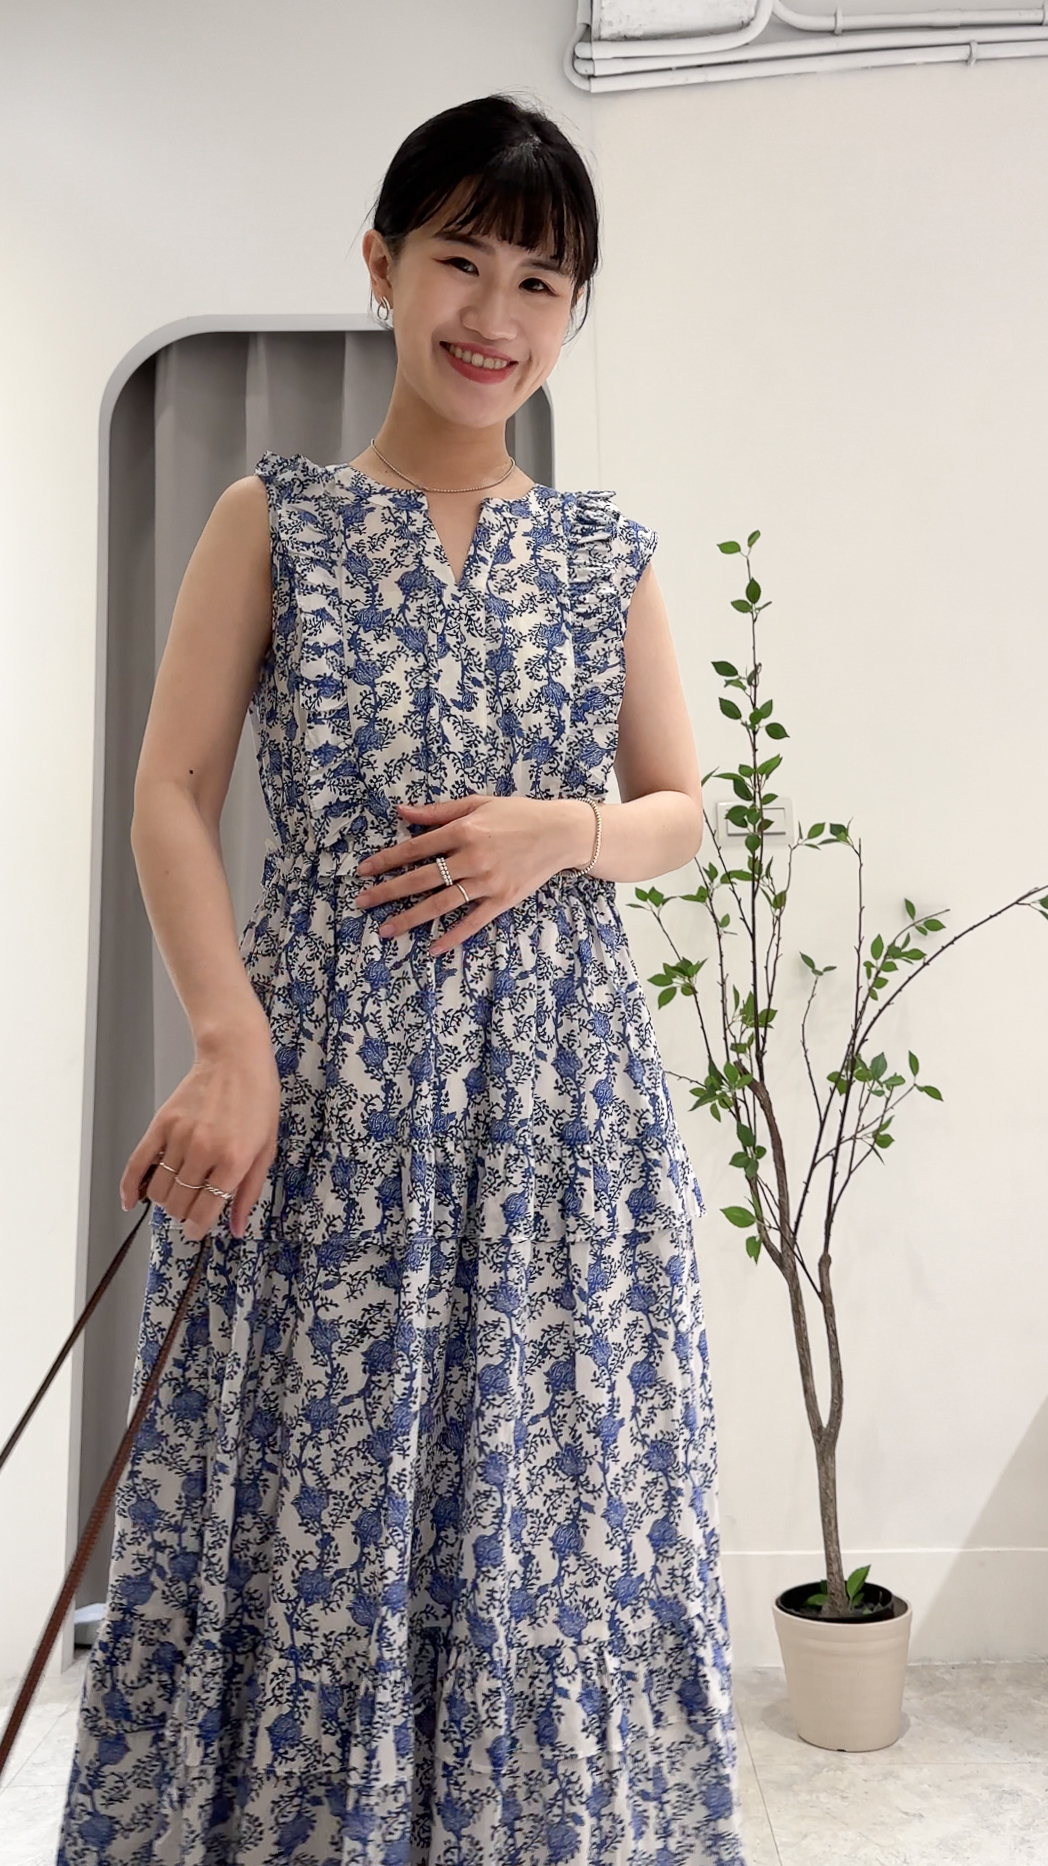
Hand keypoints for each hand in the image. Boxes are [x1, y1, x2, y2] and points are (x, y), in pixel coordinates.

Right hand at [120, 1017, 280, 1240]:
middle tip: (190, 1210)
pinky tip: (131, 1200)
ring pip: (159, 1190)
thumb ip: (249, 1191)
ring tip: (176, 1197)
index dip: (198, 1229)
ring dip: (165, 1202)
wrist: (235, 1057)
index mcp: (234, 1159)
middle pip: (179, 1204)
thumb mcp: (266, 1148)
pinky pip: (138, 1164)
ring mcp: (179, 1136)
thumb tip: (236, 1228)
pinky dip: (130, 1187)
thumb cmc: (257, 1099)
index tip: (196, 1231)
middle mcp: (204, 1150)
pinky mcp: (161, 1124)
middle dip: (183, 1215)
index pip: (205, 1210)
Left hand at [354, 795, 592, 956]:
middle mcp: (472, 857)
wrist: (561, 833)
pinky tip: (432, 947)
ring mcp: (487, 882)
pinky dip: (453, 936)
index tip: (362, 872)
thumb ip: (438, 811)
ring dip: (410, 918)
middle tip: (361, 903)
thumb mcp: (477, 804)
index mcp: (463, 830)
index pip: (414, 848)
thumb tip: (401, 811)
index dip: (386, 861)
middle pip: (421, 879)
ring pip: (441, 904)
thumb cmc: (518, 814)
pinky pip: (473, 922)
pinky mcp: (503, 900)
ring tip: (386, 931)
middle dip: (388, 892)